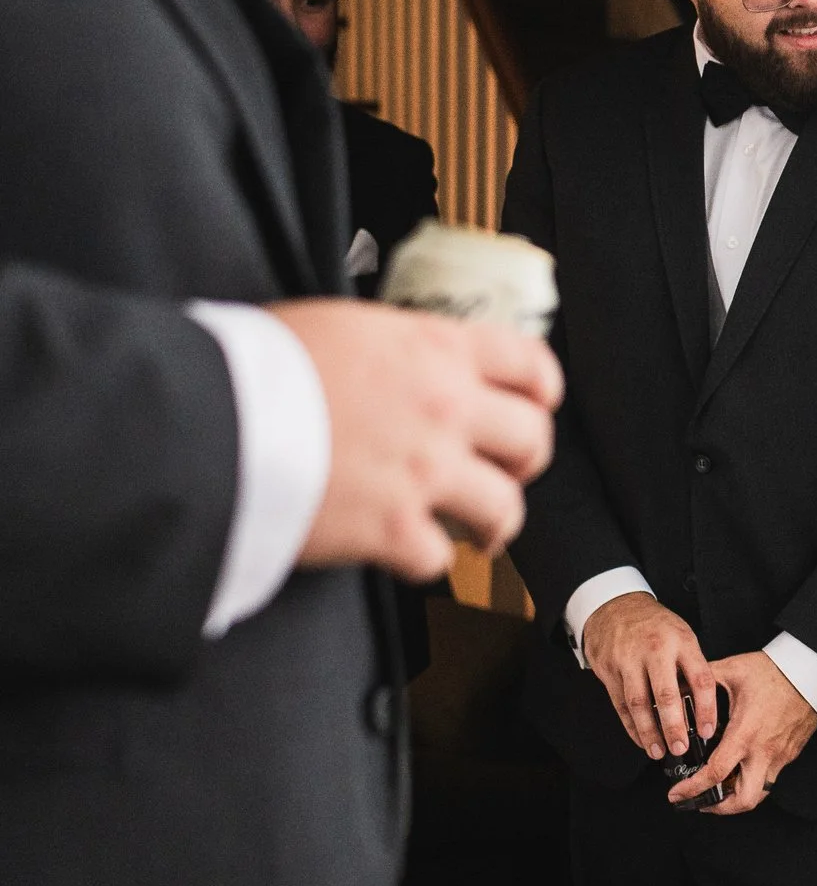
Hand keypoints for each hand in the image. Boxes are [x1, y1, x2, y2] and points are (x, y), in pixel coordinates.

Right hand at [276, 300, 562, 583]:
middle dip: (525, 459)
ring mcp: (425, 470)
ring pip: (504, 506)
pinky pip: (438, 557)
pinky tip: (404, 550)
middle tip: (506, 471)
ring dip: (494, 521)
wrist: (206, 418)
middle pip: (532, 437)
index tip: (537, 403)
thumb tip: (400, 365)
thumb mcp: (340, 325)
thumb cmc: (255, 366)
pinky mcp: (393, 529)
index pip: (528, 361)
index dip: (541, 387)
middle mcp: (445, 408)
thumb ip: (393, 349)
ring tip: (478, 530)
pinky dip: (424, 559)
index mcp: (434, 349)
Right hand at [581, 592, 717, 761]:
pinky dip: (631, 726)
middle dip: (674, 726)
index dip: (706, 709)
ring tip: (659, 751)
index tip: (708, 730)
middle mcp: (656, 651)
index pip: (700, 679)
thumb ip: (691, 667)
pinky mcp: (609, 670)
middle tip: (680, 747)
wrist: (615, 606)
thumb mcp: (682, 635)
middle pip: (666, 695)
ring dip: (649, 732)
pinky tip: (641, 738)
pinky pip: (620, 704)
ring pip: (639, 703)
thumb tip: (703, 707)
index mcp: (682, 642)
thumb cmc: (655, 625)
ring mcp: (629, 660)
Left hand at [667, 651, 816, 815]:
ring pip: (760, 793)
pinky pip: (770, 777)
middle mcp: (764, 752)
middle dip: (719, 808)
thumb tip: (678, 684)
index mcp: (745, 734)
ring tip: (719, 790)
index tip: (676, 794)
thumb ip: (703, 679)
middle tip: (701, 802)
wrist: (814, 672)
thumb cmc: (776, 671)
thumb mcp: (733, 670)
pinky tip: (741, 768)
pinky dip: (752, 780)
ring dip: (738, 798)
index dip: (692, 789)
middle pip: (744, 800)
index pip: (715, 774)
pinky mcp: (790, 753)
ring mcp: (780, 755)